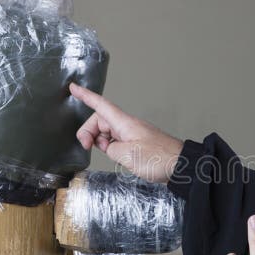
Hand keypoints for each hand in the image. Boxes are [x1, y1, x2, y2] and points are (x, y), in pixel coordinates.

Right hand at [69, 83, 183, 182]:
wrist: (182, 165)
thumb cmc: (159, 158)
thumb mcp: (127, 155)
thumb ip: (110, 149)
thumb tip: (109, 147)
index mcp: (124, 123)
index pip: (101, 105)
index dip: (86, 96)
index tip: (73, 88)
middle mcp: (127, 125)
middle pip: (100, 121)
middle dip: (89, 132)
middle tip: (87, 147)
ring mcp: (132, 134)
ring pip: (107, 132)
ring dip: (101, 142)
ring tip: (108, 154)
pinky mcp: (138, 144)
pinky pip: (117, 141)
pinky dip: (111, 147)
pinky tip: (117, 157)